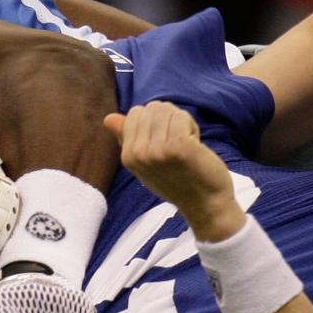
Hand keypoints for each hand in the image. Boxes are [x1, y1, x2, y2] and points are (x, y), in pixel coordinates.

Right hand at [103, 102, 244, 241]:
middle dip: (167, 119)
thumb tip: (108, 118)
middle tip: (176, 144)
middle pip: (151, 108)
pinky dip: (192, 126)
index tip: (164, 142)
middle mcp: (138, 153)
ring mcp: (157, 150)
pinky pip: (181, 116)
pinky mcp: (177, 146)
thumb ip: (127, 138)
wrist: (204, 204)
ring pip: (167, 109)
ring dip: (181, 122)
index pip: (135, 113)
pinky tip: (195, 143)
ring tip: (185, 143)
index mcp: (127, 156)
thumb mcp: (145, 162)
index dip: (154, 122)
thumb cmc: (177, 181)